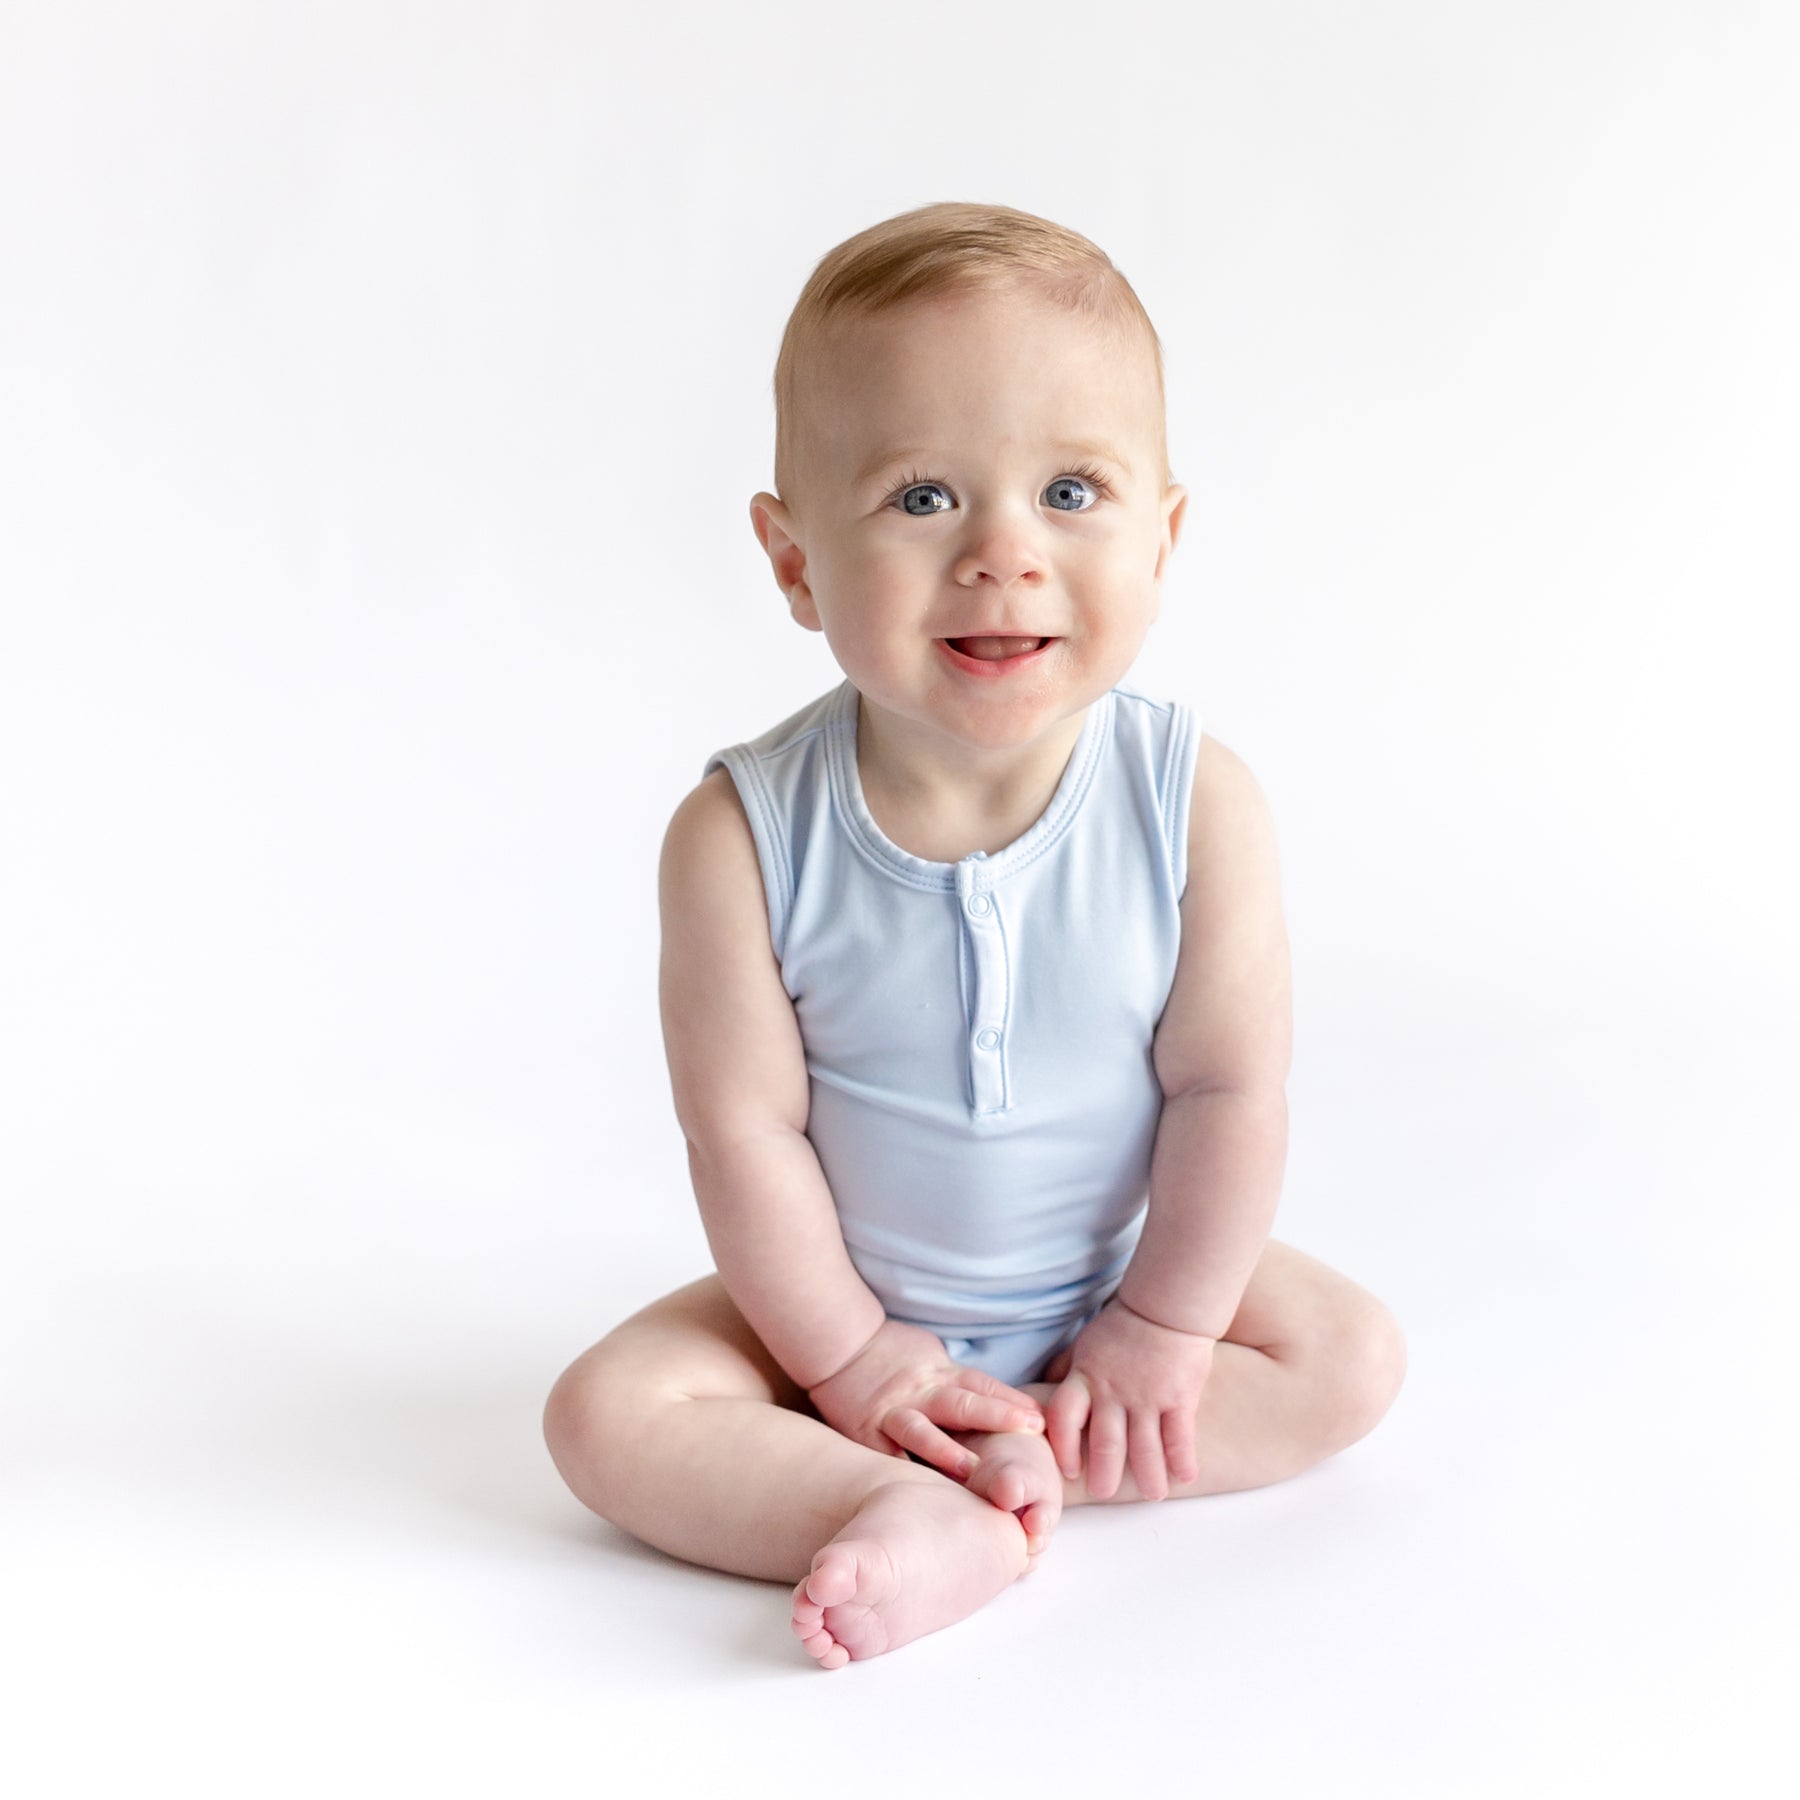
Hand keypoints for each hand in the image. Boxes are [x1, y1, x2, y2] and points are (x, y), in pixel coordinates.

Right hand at [806, 1318, 1044, 1478]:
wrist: (839, 1344)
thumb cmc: (890, 1351)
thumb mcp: (931, 1355)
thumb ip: (957, 1381)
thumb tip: (996, 1401)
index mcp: (940, 1373)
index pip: (982, 1385)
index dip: (1011, 1400)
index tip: (1040, 1419)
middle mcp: (920, 1392)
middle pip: (963, 1402)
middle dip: (997, 1416)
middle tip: (1030, 1430)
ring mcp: (892, 1412)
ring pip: (921, 1430)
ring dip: (947, 1451)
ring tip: (972, 1470)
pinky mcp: (864, 1432)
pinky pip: (883, 1454)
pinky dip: (898, 1473)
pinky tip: (914, 1496)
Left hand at [1043, 1298, 1216, 1500]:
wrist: (1165, 1306)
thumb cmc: (1122, 1326)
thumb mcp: (1084, 1344)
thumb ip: (1066, 1371)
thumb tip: (1041, 1390)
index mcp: (1086, 1377)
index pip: (1064, 1416)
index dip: (1063, 1446)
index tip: (1068, 1470)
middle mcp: (1113, 1391)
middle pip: (1105, 1442)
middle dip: (1104, 1474)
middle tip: (1104, 1493)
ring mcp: (1147, 1397)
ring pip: (1144, 1447)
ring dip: (1148, 1476)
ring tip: (1153, 1495)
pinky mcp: (1179, 1397)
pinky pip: (1179, 1436)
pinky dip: (1182, 1460)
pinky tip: (1185, 1477)